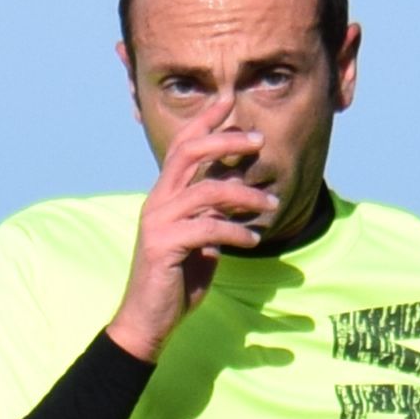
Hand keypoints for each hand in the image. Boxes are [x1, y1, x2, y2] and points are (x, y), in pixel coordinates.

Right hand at [107, 110, 281, 354]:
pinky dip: (235, 231)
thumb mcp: (199, 238)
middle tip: (258, 140)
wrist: (147, 319)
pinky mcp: (163, 246)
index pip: (181, 146)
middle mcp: (157, 202)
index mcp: (164, 195)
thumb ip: (211, 211)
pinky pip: (207, 228)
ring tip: (271, 204)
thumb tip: (238, 189)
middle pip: (189, 153)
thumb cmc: (176, 279)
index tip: (229, 99)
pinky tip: (253, 239)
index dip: (204, 120)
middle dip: (225, 140)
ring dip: (245, 195)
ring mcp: (157, 222)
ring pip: (206, 191)